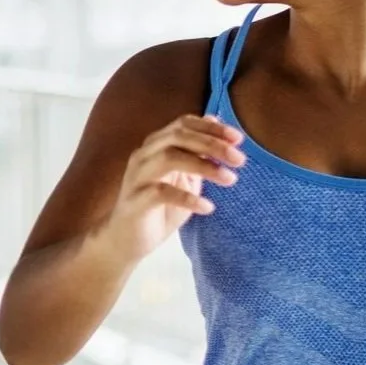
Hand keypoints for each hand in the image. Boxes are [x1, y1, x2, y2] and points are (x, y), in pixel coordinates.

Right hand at [103, 115, 243, 261]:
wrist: (126, 240)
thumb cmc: (159, 208)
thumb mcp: (184, 179)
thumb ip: (197, 155)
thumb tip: (216, 124)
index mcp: (155, 145)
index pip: (183, 124)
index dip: (211, 128)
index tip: (238, 139)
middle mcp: (144, 155)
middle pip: (179, 136)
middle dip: (213, 144)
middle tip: (240, 159)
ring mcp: (137, 176)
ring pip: (169, 157)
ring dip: (204, 166)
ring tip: (230, 179)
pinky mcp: (135, 200)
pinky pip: (162, 193)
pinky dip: (188, 198)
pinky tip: (207, 207)